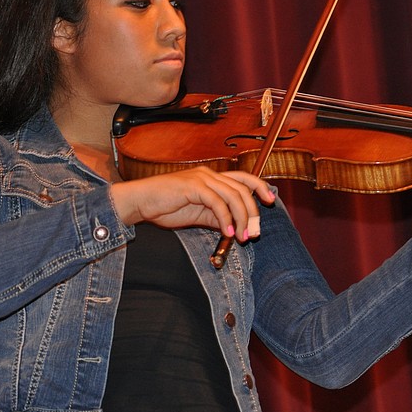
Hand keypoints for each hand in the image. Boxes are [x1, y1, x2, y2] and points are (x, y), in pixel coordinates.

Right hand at [110, 167, 275, 241]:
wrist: (140, 202)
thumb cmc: (165, 206)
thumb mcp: (196, 214)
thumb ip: (215, 216)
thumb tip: (233, 226)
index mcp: (211, 178)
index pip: (243, 178)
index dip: (259, 187)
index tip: (271, 201)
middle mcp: (209, 174)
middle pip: (242, 189)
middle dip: (252, 212)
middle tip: (255, 233)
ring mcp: (201, 179)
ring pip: (233, 195)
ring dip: (242, 218)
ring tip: (243, 236)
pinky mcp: (193, 186)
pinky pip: (217, 202)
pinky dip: (225, 218)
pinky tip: (227, 232)